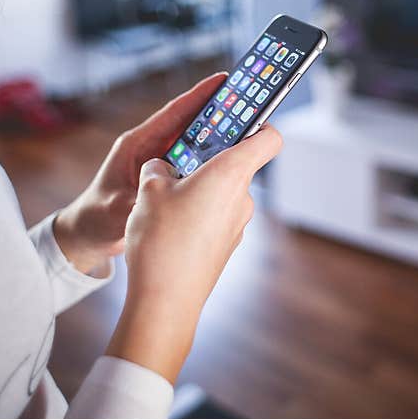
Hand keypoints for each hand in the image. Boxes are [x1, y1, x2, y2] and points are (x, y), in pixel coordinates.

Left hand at [53, 72, 227, 272]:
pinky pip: (193, 164)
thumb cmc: (96, 217)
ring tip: (248, 130)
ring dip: (218, 138)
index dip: (198, 95)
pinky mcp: (166, 178)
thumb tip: (162, 197)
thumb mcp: (116, 209)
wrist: (88, 234)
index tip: (223, 80)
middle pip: (189, 124)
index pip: (173, 113)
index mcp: (137, 144)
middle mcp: (150, 148)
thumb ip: (140, 200)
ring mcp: (159, 163)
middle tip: (247, 104)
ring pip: (194, 144)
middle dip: (217, 113)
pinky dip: (211, 161)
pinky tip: (231, 164)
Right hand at [106, 123, 282, 382]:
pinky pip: (215, 217)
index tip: (240, 117)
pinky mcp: (226, 245)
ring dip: (198, 188)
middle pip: (237, 164)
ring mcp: (237, 224)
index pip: (269, 137)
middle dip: (208, 158)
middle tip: (177, 159)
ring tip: (163, 198)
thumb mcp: (148, 191)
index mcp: (230, 174)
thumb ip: (158, 169)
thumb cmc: (161, 241)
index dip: (259, 122)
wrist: (166, 301)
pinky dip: (197, 213)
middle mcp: (242, 198)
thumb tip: (162, 168)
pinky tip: (169, 225)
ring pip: (222, 192)